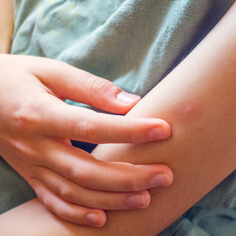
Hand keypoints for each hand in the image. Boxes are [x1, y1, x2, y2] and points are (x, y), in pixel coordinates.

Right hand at [0, 54, 172, 226]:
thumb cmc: (16, 78)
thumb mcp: (50, 71)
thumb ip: (91, 88)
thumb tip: (132, 102)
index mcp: (40, 114)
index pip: (92, 127)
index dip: (130, 131)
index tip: (163, 130)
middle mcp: (35, 146)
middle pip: (87, 170)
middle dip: (129, 176)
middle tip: (165, 175)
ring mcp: (31, 165)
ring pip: (74, 191)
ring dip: (111, 199)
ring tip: (145, 199)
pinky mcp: (30, 175)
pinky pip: (52, 201)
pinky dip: (76, 214)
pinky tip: (102, 219)